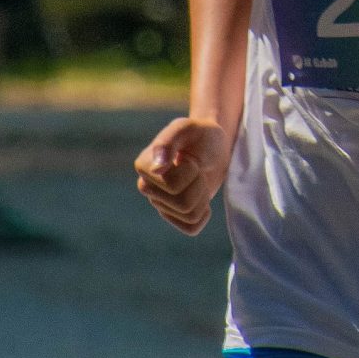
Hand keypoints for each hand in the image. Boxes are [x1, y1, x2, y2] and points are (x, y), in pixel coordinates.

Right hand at [135, 116, 230, 232]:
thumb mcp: (187, 128)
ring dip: (202, 196)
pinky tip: (200, 196)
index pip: (172, 185)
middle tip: (196, 169)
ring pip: (189, 215)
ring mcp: (160, 204)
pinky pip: (192, 228)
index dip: (190, 171)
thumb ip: (169, 141)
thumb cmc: (200, 134)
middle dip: (198, 184)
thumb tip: (157, 168)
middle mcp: (148, 188)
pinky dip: (204, 213)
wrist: (214, 146)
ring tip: (198, 179)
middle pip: (183, 204)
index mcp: (144, 166)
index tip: (189, 158)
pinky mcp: (174, 216)